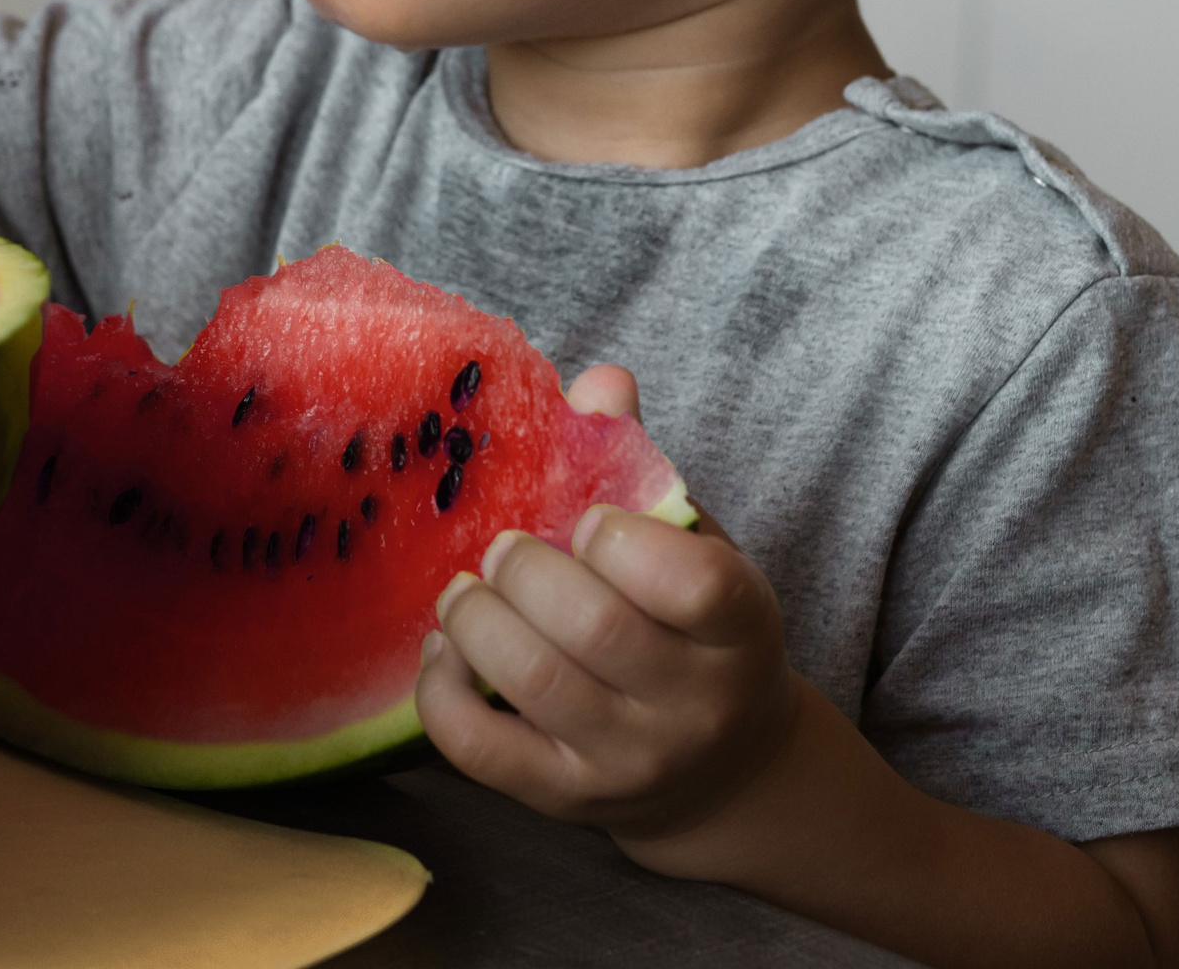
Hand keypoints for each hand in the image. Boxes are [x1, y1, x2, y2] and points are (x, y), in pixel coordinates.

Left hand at [414, 365, 800, 852]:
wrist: (719, 771)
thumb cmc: (689, 629)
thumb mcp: (691, 549)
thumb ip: (639, 465)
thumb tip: (600, 380)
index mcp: (738, 629)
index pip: (694, 585)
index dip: (620, 539)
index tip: (586, 521)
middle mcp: (693, 706)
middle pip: (593, 627)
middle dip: (524, 568)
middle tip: (502, 547)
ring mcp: (629, 761)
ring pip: (531, 679)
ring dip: (476, 616)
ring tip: (466, 590)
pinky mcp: (564, 798)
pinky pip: (479, 745)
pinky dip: (440, 688)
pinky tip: (444, 649)